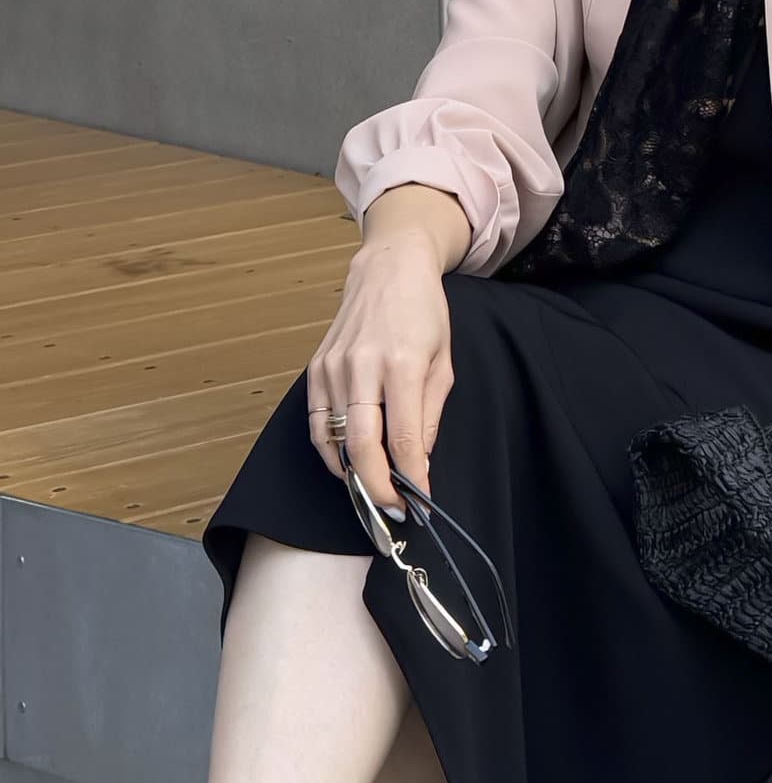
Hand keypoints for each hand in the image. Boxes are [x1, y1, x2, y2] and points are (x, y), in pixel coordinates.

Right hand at [307, 233, 454, 513]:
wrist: (388, 269)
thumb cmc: (424, 315)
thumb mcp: (443, 363)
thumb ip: (429, 414)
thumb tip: (419, 461)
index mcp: (403, 364)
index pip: (404, 437)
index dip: (411, 478)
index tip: (420, 504)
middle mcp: (363, 366)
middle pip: (363, 445)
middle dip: (377, 489)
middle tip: (393, 512)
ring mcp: (334, 367)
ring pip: (335, 439)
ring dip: (353, 476)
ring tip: (372, 496)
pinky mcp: (316, 368)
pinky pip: (318, 423)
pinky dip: (330, 452)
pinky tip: (348, 467)